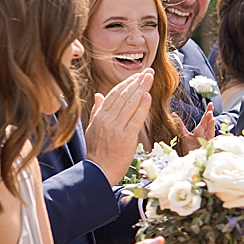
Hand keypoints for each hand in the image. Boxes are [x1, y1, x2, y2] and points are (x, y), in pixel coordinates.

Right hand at [85, 69, 153, 184]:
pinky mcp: (126, 137)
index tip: (137, 75)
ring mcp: (116, 128)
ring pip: (130, 104)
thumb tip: (99, 94)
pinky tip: (148, 96)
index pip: (114, 94)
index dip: (127, 83)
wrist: (99, 171)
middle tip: (149, 72)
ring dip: (142, 89)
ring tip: (150, 78)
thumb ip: (97, 110)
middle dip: (137, 82)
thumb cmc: (98, 151)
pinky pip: (135, 119)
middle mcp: (107, 120)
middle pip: (123, 96)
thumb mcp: (92, 128)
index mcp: (99, 116)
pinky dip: (142, 107)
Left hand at [176, 105, 214, 153]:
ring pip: (210, 131)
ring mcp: (208, 139)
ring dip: (211, 124)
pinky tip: (215, 133)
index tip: (210, 103)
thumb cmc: (190, 147)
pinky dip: (213, 137)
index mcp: (201, 130)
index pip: (205, 119)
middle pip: (209, 123)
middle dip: (210, 116)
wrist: (192, 158)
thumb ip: (180, 125)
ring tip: (211, 118)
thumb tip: (173, 114)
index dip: (207, 111)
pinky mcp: (208, 146)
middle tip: (211, 108)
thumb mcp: (184, 134)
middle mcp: (205, 133)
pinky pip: (211, 141)